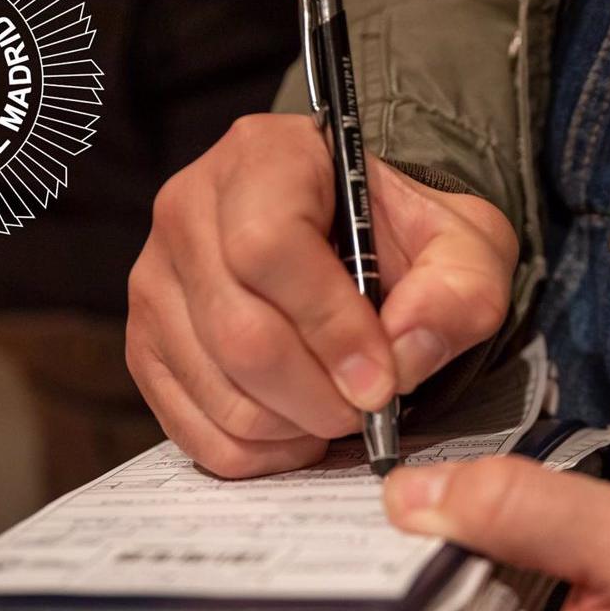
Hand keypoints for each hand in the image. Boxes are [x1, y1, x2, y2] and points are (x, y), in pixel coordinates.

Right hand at [127, 114, 517, 476]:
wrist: (363, 246)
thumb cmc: (407, 241)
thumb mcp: (465, 247)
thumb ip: (456, 292)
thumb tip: (402, 355)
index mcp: (266, 157)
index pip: (269, 247)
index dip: (331, 327)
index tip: (382, 377)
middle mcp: (189, 209)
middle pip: (238, 331)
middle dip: (318, 395)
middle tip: (369, 407)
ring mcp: (155, 280)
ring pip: (217, 388)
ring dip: (294, 427)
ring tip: (340, 410)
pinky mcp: (145, 346)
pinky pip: (190, 429)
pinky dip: (257, 453)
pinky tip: (300, 433)